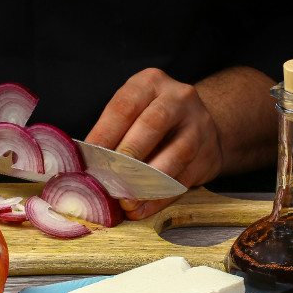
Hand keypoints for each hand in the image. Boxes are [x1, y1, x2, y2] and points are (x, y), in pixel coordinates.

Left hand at [85, 68, 223, 218]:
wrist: (197, 125)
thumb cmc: (151, 120)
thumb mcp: (132, 112)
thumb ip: (111, 133)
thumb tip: (82, 167)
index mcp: (150, 83)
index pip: (124, 107)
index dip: (103, 136)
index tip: (87, 162)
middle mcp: (178, 97)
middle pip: (152, 125)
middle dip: (127, 156)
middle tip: (106, 181)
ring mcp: (199, 125)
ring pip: (175, 154)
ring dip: (147, 181)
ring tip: (124, 200)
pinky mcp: (209, 153)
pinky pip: (183, 179)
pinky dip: (159, 198)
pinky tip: (141, 209)